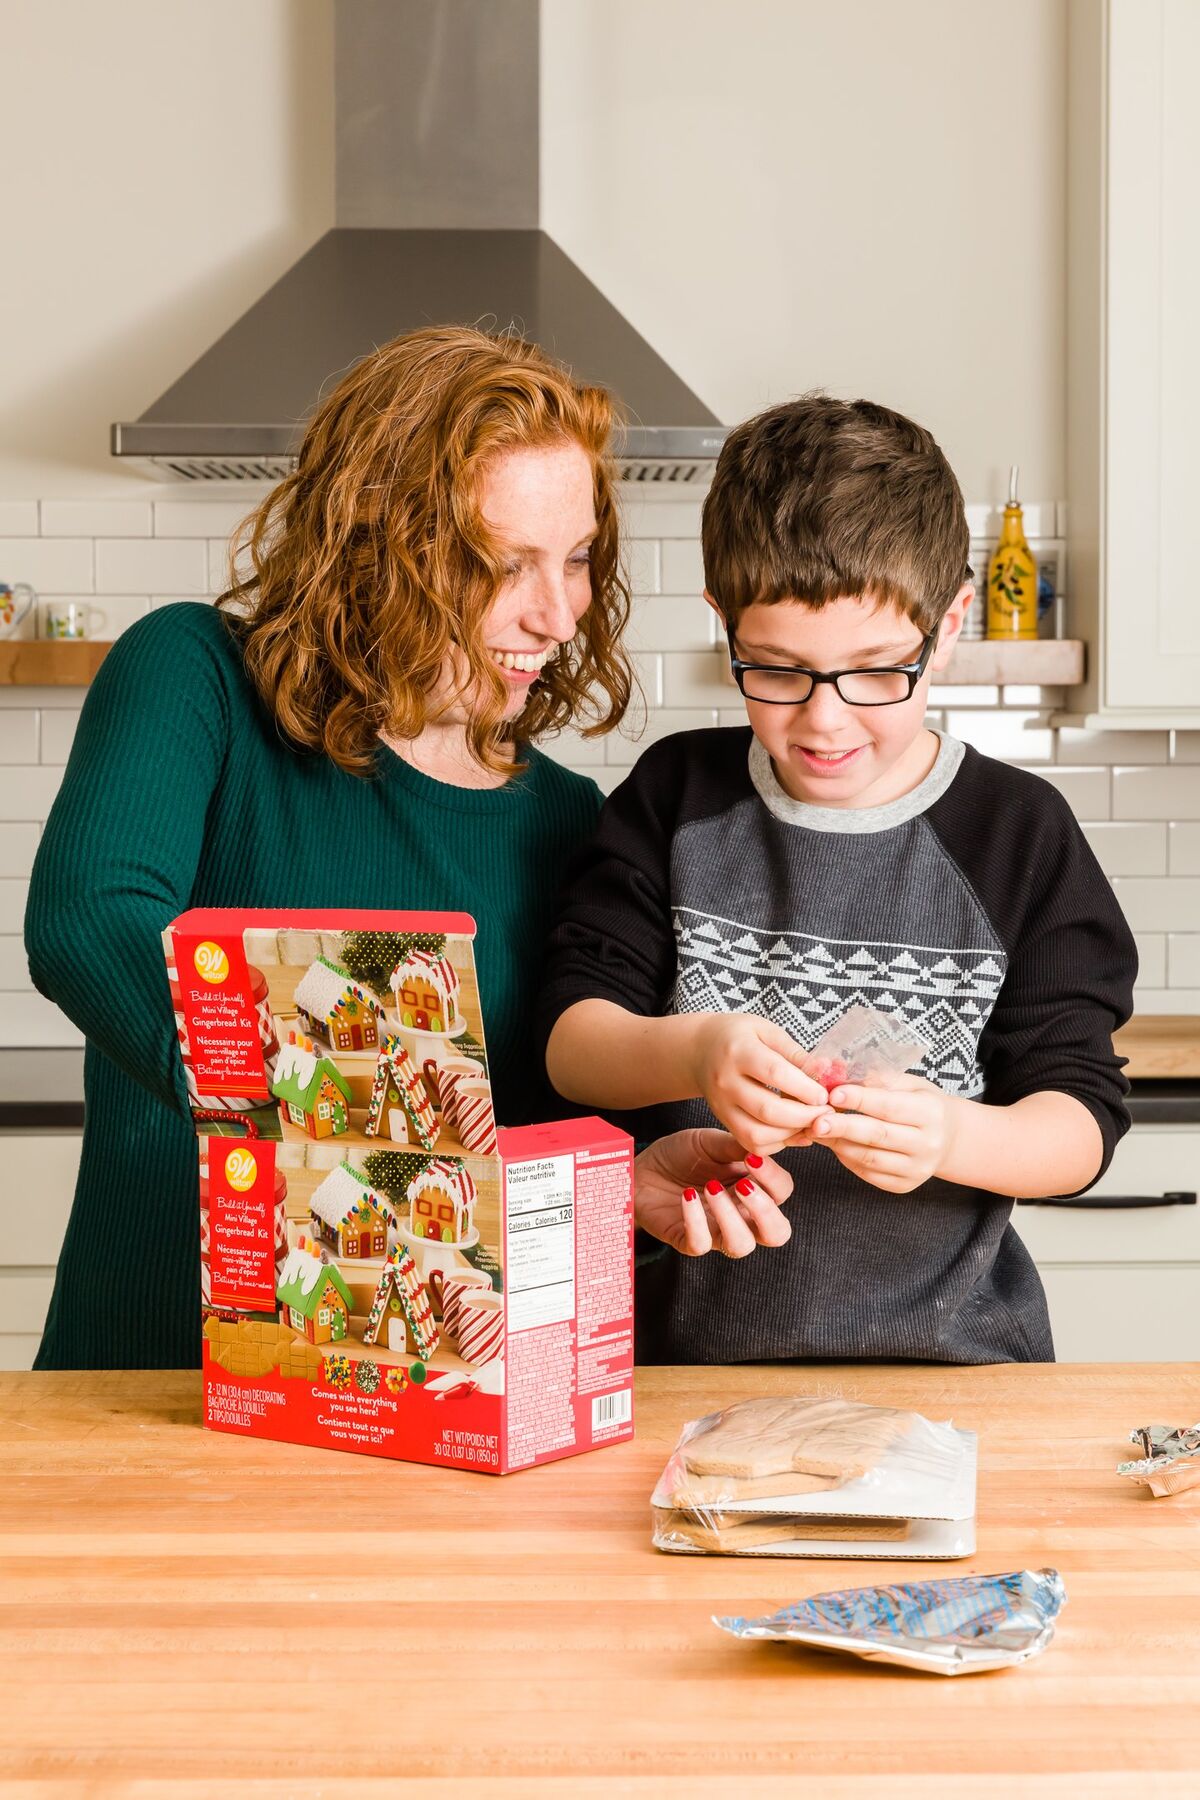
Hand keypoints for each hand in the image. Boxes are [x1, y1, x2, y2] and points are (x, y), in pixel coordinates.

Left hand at [634, 1128, 793, 1257]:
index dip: (773, 1178)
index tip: (751, 1159)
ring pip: (741, 1245)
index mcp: (753, 1188)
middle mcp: (740, 1215)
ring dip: (730, 1217)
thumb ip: (736, 1146)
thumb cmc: (682, 1155)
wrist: (642, 1167)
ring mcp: (715, 1231)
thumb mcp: (710, 1142)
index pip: (782, 1193)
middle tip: (742, 1185)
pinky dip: (695, 1220)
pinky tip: (686, 1196)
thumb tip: (761, 1148)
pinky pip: (700, 1244)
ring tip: (710, 1187)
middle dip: (766, 1212)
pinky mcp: (688, 1241)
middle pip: (776, 1233)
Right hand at [688, 1013, 831, 1154]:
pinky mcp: (723, 1121)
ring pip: (758, 1134)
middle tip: (826, 1112)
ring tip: (811, 1122)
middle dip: (805, 1117)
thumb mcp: (767, 1031)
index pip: (775, 1074)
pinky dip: (777, 1143)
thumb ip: (796, 1053)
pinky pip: (751, 1143)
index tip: (825, 1094)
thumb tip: (827, 1073)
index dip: (805, 1088)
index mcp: (739, 1051)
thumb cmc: (739, 1036)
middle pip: (768, 1110)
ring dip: (791, 1134)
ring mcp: (722, 1105)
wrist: (700, 1049)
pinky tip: (792, 1130)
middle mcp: (726, 1081)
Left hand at [803, 1069, 958, 1192]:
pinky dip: (847, 1159)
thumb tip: (840, 1077)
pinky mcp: (904, 1186)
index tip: (833, 1093)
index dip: (859, 1099)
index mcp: (931, 1112)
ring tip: (817, 1130)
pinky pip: (868, 1174)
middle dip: (843, 1127)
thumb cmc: (922, 1104)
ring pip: (869, 1158)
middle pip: (877, 1135)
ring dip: (838, 1144)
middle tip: (816, 1121)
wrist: (949, 1139)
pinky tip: (835, 1144)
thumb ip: (879, 1080)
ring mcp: (917, 1169)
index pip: (889, 1106)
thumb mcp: (910, 1084)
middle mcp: (928, 1143)